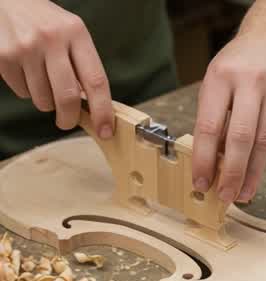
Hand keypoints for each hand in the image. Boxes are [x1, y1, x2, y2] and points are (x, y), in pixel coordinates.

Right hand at [0, 0, 112, 135]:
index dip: (103, 111)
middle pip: (68, 96)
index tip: (106, 131)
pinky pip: (22, 92)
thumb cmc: (47, 22)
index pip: (96, 81)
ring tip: (45, 84)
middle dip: (70, 118)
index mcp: (76, 33)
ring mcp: (26, 48)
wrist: (9, 1)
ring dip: (47, 102)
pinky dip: (28, 92)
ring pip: (43, 99)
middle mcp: (51, 39)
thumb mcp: (72, 33)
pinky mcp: (4, 56)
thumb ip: (84, 65)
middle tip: (67, 122)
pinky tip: (28, 73)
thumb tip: (94, 107)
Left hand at [192, 28, 265, 203]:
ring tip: (243, 192)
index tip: (201, 181)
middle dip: (233, 173)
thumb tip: (213, 160)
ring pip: (265, 142)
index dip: (205, 159)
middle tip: (225, 196)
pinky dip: (265, 154)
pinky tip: (257, 167)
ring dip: (253, 173)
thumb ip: (214, 116)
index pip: (210, 126)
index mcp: (223, 76)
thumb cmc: (239, 63)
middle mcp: (252, 82)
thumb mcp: (216, 80)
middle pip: (242, 138)